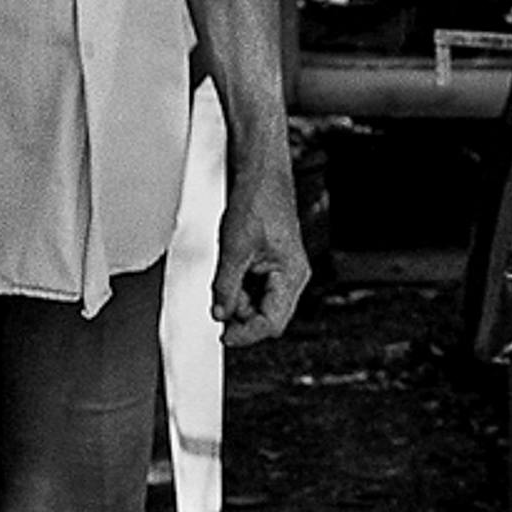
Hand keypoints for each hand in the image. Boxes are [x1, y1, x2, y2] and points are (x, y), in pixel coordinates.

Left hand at [211, 169, 308, 347]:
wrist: (260, 174)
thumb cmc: (256, 203)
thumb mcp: (234, 249)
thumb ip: (227, 287)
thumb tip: (220, 315)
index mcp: (292, 275)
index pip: (271, 323)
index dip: (246, 334)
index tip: (223, 336)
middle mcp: (292, 277)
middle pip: (266, 316)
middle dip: (240, 313)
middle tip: (220, 297)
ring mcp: (283, 271)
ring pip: (257, 302)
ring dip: (237, 297)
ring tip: (225, 272)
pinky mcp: (272, 264)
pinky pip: (255, 287)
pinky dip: (238, 285)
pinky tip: (230, 267)